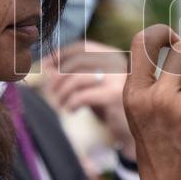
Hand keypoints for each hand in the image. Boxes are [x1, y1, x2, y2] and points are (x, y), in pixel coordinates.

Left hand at [40, 41, 135, 159]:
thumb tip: (46, 65)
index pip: (83, 47)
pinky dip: (71, 103)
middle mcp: (118, 63)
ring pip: (77, 78)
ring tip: (60, 103)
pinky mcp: (115, 97)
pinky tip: (71, 110)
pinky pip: (82, 96)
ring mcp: (118, 79)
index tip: (46, 65)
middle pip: (77, 61)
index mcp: (114, 56)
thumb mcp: (93, 86)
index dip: (61, 54)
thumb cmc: (110, 107)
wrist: (134, 133)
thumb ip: (74, 73)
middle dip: (58, 75)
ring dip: (62, 91)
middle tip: (50, 91)